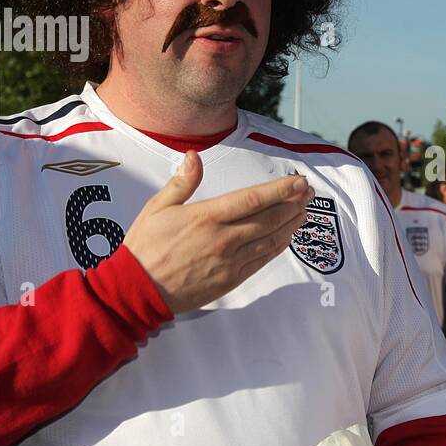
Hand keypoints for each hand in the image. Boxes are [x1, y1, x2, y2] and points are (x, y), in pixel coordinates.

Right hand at [123, 150, 313, 314]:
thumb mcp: (157, 207)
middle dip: (293, 203)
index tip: (298, 181)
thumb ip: (182, 182)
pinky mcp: (231, 278)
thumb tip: (194, 156)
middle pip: (268, 218)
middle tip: (308, 191)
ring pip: (270, 239)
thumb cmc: (146, 246)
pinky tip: (288, 235)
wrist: (137, 290)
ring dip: (291, 223)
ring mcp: (230, 261)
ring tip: (305, 209)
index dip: (280, 190)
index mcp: (206, 217)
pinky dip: (279, 246)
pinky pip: (262, 260)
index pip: (252, 199)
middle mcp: (223, 238)